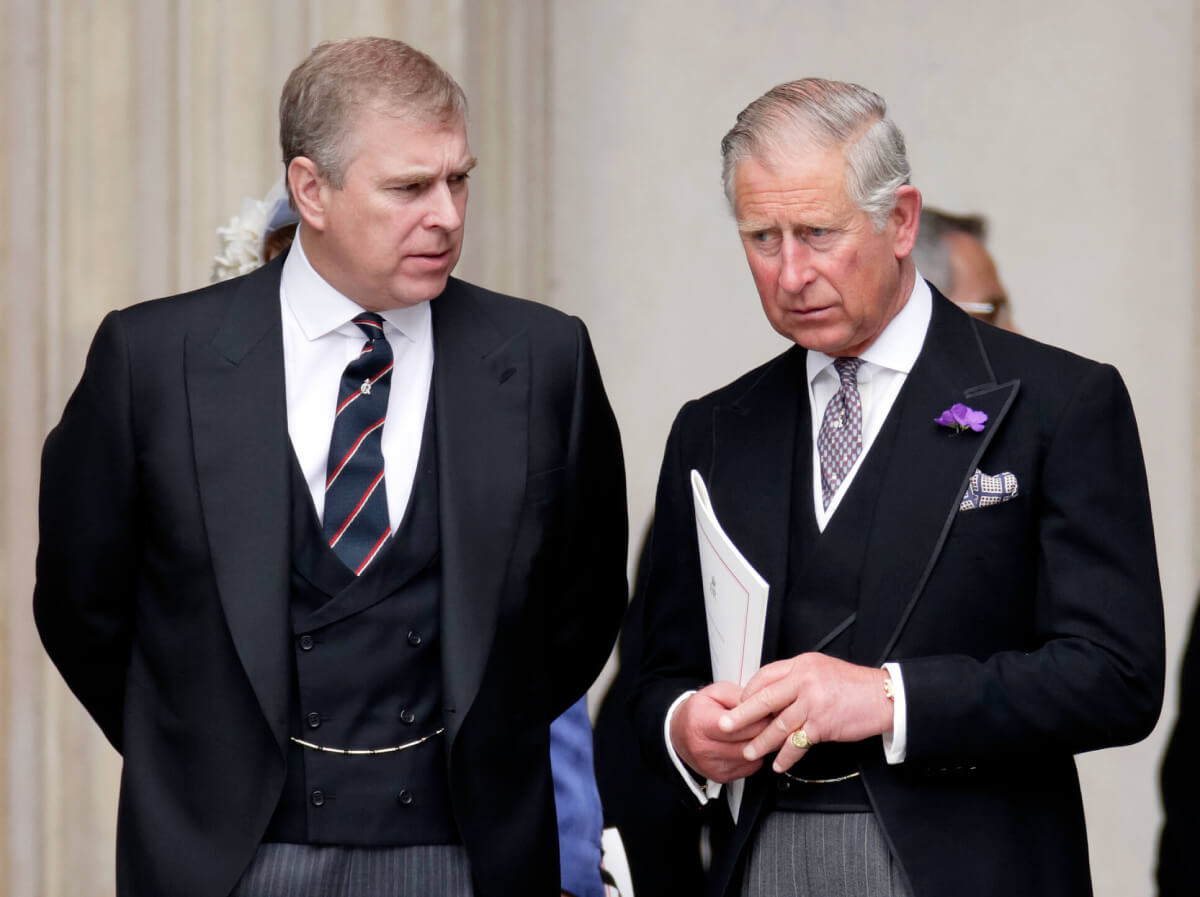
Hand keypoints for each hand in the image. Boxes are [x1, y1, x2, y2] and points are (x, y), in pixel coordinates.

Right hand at [670, 681, 768, 782]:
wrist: (679, 733)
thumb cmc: (699, 711)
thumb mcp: (716, 692)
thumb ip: (740, 696)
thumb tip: (763, 706)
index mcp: (701, 723)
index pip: (738, 726)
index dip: (759, 718)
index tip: (769, 711)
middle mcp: (703, 748)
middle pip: (747, 743)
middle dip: (765, 732)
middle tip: (772, 721)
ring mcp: (711, 765)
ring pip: (751, 757)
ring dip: (761, 746)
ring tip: (763, 732)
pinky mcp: (719, 776)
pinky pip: (749, 768)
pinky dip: (755, 756)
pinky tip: (750, 744)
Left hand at [717, 653, 892, 773]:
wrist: (883, 696)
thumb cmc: (854, 685)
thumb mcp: (822, 669)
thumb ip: (798, 678)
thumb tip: (772, 692)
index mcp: (802, 664)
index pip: (765, 676)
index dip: (749, 691)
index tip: (740, 704)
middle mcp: (804, 680)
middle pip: (763, 698)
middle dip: (741, 715)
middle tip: (725, 726)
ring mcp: (813, 702)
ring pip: (778, 724)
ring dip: (761, 741)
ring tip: (749, 752)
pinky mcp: (823, 724)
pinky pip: (798, 743)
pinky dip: (786, 756)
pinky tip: (779, 763)